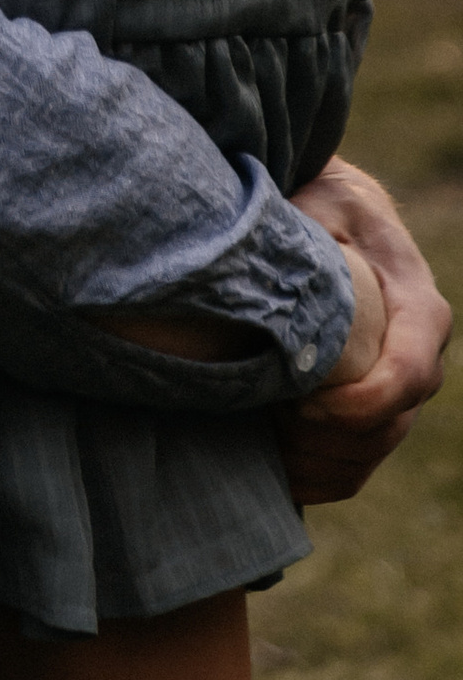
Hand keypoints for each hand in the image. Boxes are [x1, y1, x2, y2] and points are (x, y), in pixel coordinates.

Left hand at [280, 158, 450, 504]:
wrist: (336, 211)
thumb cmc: (323, 203)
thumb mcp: (322, 204)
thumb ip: (311, 238)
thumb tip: (273, 280)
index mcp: (419, 309)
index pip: (408, 374)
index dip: (360, 404)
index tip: (302, 404)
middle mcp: (418, 357)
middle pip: (389, 426)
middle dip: (327, 437)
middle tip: (267, 417)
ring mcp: (396, 390)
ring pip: (369, 454)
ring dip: (315, 461)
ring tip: (261, 435)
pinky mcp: (370, 409)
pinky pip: (352, 466)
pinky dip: (313, 476)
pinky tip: (268, 461)